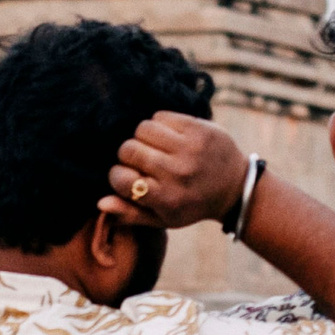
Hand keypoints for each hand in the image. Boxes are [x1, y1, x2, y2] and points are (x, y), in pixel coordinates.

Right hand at [101, 114, 249, 229]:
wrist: (234, 187)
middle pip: (128, 149)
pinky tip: (168, 137)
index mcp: (166, 198)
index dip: (118, 175)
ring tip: (154, 147)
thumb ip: (130, 214)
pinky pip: (160, 116)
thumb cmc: (191, 204)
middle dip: (128, 155)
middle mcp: (177, 172)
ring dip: (143, 137)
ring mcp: (189, 147)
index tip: (128, 176)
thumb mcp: (163, 219)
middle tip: (142, 161)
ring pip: (142, 128)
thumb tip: (100, 202)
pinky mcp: (198, 127)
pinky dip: (159, 125)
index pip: (120, 178)